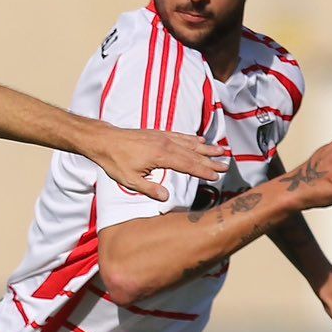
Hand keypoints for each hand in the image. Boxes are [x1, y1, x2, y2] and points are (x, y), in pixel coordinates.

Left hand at [92, 129, 228, 202]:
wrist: (105, 141)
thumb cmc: (115, 161)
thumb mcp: (130, 180)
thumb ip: (149, 189)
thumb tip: (166, 197)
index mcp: (160, 156)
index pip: (187, 165)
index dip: (203, 171)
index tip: (216, 176)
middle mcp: (165, 144)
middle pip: (192, 154)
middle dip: (210, 160)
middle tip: (226, 165)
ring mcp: (162, 137)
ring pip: (189, 143)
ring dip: (206, 148)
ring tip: (221, 151)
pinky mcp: (158, 134)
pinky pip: (180, 136)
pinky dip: (192, 138)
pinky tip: (200, 140)